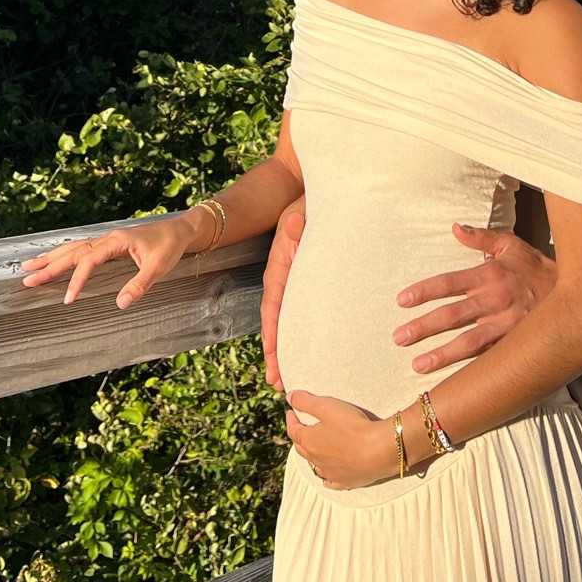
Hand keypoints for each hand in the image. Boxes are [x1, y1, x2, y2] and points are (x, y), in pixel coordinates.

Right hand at [20, 215, 193, 310]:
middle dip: (49, 265)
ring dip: (51, 258)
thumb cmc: (169, 247)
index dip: (76, 280)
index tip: (67, 299)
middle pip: (72, 252)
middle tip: (27, 278)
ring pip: (73, 248)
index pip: (88, 261)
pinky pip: (80, 249)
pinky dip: (64, 254)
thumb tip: (120, 304)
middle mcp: (107, 239)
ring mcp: (106, 241)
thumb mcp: (158, 268)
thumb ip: (139, 285)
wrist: (179, 231)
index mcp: (116, 242)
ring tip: (29, 266)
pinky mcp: (108, 245)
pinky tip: (54, 258)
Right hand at [261, 200, 306, 388]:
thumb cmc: (307, 204)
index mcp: (280, 266)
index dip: (272, 331)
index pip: (273, 303)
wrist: (309, 198)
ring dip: (286, 348)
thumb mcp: (302, 209)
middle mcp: (283, 278)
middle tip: (279, 383)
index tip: (272, 356)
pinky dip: (300, 333)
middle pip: (277, 320)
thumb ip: (299, 222)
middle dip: (276, 352)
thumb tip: (294, 221)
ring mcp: (294, 282)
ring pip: (288, 320)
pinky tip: (308, 351)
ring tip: (286, 379)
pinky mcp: (307, 283)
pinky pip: (300, 311)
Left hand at [285, 390, 394, 489]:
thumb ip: (305, 401)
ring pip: (314, 465)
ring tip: (314, 448)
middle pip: (301, 448)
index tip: (291, 412)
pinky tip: (327, 478)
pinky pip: (330, 482)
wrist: (377, 451)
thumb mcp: (326, 406)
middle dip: (299, 436)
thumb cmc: (352, 426)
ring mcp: (330, 473)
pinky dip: (326, 478)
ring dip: (311, 456)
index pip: (293, 430)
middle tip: (300, 427)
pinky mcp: (345, 482)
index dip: (291, 420)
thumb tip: (289, 397)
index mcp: (308, 441)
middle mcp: (315, 460)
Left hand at [392, 225, 558, 374]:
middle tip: (399, 337)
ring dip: (441, 355)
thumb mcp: (511, 245)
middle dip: (424, 327)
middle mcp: (495, 301)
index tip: (402, 300)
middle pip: (453, 315)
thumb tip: (455, 227)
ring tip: (417, 365)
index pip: (450, 283)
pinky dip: (470, 370)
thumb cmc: (537, 267)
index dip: (425, 291)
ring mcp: (506, 326)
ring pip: (469, 343)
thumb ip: (481, 237)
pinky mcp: (515, 344)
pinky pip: (489, 358)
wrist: (579, 292)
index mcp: (490, 275)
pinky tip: (453, 381)